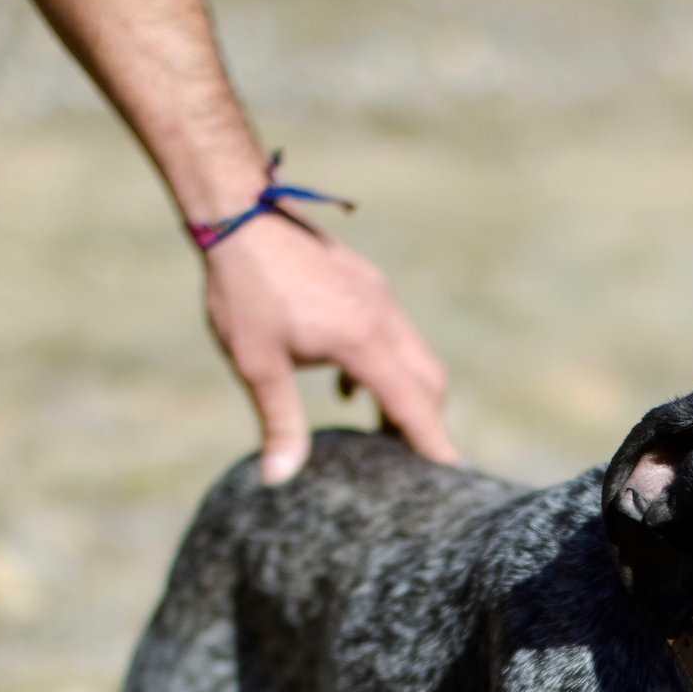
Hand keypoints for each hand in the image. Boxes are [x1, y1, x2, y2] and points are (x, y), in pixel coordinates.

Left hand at [204, 219, 458, 479]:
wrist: (240, 212)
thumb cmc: (244, 289)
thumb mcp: (256, 363)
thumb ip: (279, 422)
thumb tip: (278, 478)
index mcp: (362, 340)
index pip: (412, 404)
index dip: (433, 444)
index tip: (452, 477)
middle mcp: (384, 317)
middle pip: (430, 382)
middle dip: (427, 423)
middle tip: (413, 463)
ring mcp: (381, 297)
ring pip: (417, 357)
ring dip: (407, 395)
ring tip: (380, 430)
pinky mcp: (370, 284)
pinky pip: (397, 336)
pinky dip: (388, 368)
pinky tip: (346, 383)